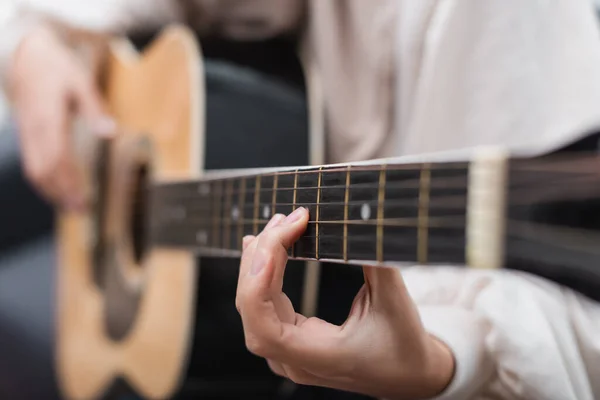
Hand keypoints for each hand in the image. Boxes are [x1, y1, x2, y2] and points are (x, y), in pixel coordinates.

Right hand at [8, 23, 114, 208]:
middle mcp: (34, 130)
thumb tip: (111, 133)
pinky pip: (31, 163)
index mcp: (49, 119)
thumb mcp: (81, 82)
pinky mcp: (25, 133)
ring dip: (51, 191)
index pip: (58, 160)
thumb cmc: (57, 68)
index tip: (83, 201)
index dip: (69, 184)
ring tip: (72, 207)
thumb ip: (95, 109)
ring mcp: (27, 132)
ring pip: (34, 170)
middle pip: (43, 171)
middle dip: (61, 194)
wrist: (25, 54)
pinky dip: (43, 180)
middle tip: (81, 211)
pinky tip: (58, 189)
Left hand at [235, 207, 454, 398]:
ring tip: (275, 227)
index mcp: (317, 358)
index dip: (258, 283)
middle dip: (261, 258)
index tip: (276, 241)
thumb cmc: (405, 345)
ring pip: (254, 307)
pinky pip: (263, 307)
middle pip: (253, 309)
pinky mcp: (292, 341)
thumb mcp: (394, 300)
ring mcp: (289, 354)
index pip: (265, 327)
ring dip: (258, 263)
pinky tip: (263, 251)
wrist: (412, 374)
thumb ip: (372, 259)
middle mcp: (295, 361)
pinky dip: (260, 275)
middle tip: (284, 221)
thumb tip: (357, 219)